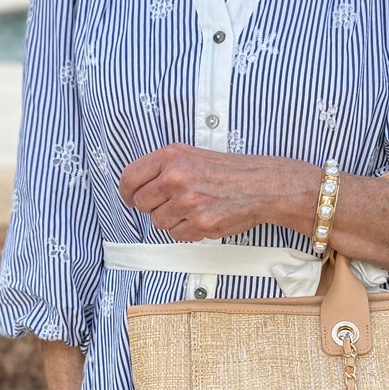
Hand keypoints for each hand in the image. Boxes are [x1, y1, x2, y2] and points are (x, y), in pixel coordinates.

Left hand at [118, 145, 312, 241]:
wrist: (261, 185)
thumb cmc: (229, 171)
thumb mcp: (192, 155)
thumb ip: (164, 167)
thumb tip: (137, 187)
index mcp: (172, 157)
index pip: (130, 177)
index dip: (126, 191)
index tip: (129, 196)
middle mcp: (177, 178)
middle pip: (141, 203)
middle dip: (152, 206)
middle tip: (170, 202)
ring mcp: (188, 202)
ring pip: (158, 221)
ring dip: (171, 219)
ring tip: (191, 208)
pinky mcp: (200, 223)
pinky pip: (176, 235)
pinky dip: (186, 230)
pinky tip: (200, 217)